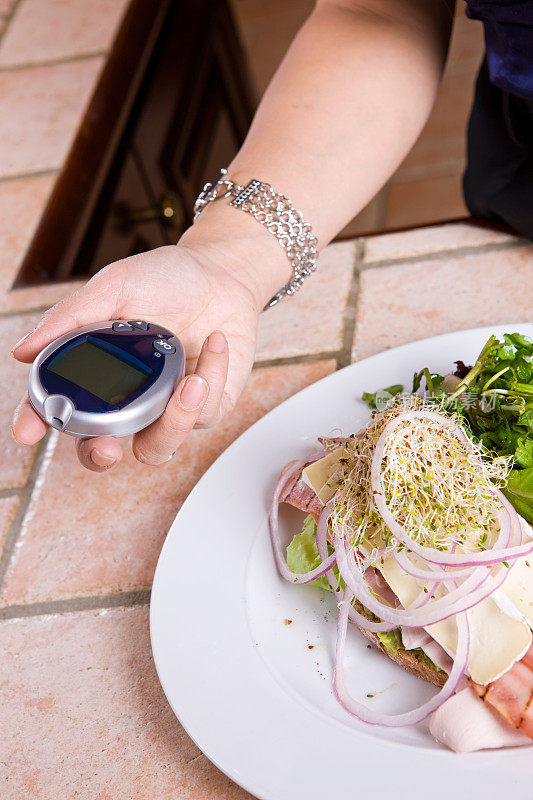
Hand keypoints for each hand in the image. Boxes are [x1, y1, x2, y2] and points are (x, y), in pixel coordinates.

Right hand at [11, 239, 264, 470]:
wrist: (222, 273)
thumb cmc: (166, 279)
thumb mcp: (115, 288)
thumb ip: (71, 318)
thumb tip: (24, 350)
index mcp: (97, 373)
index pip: (59, 407)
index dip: (38, 422)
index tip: (28, 430)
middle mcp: (127, 399)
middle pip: (101, 447)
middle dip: (99, 454)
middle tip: (106, 446)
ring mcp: (166, 408)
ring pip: (156, 447)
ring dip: (172, 422)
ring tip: (189, 383)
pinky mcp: (207, 407)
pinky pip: (204, 414)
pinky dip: (211, 377)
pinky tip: (213, 343)